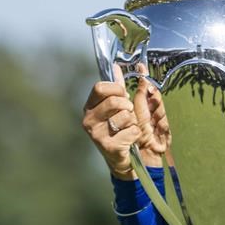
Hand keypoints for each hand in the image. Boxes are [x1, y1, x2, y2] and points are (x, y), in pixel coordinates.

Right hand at [82, 64, 168, 179]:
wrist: (120, 158)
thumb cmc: (119, 129)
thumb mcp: (118, 105)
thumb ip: (117, 87)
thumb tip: (116, 66)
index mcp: (90, 107)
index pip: (100, 87)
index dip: (116, 89)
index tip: (122, 94)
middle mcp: (89, 119)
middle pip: (114, 101)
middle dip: (127, 106)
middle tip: (127, 114)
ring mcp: (96, 134)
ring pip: (125, 116)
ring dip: (132, 122)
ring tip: (126, 129)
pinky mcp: (108, 146)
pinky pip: (131, 131)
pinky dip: (135, 134)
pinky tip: (128, 140)